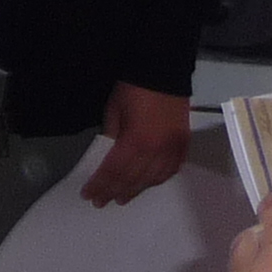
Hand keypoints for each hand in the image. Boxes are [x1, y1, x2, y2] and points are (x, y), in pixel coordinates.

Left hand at [83, 81, 191, 204]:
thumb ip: (112, 137)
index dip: (100, 184)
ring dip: (136, 189)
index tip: (88, 194)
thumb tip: (110, 156)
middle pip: (133, 179)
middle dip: (114, 191)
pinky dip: (158, 179)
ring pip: (153, 179)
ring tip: (122, 197)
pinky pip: (171, 169)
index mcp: (136, 142)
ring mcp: (173, 149)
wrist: (164, 69)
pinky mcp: (183, 144)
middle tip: (101, 202)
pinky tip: (148, 183)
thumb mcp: (114, 111)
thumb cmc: (133, 88)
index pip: (114, 171)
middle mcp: (157, 151)